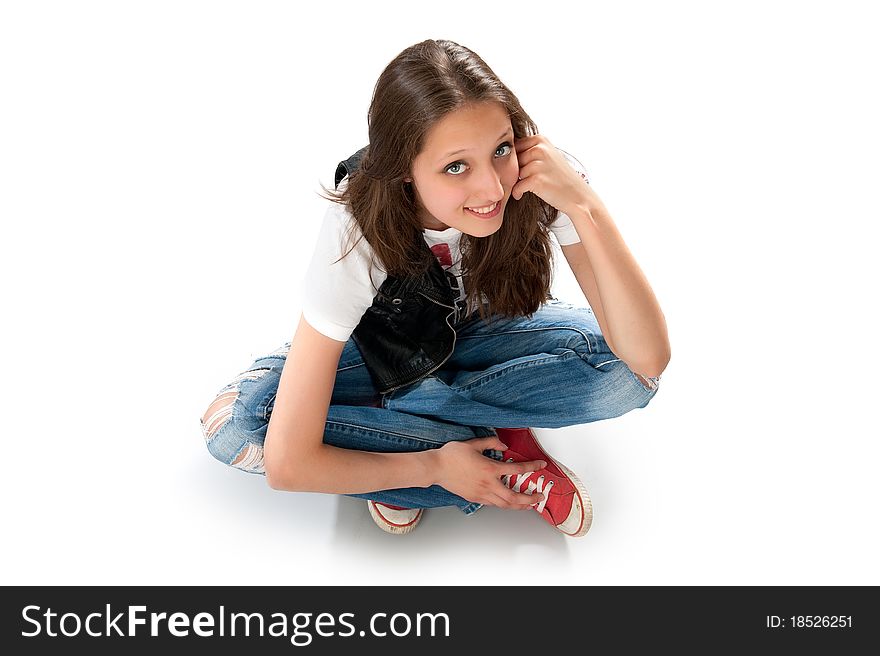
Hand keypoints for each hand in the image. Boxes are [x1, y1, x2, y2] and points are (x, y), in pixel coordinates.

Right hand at [431, 437, 547, 509]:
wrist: (435, 468)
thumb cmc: (451, 456)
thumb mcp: (474, 443)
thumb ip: (492, 442)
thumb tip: (504, 446)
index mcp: (490, 469)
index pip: (518, 470)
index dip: (532, 467)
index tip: (541, 465)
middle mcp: (488, 484)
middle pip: (514, 497)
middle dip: (530, 499)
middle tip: (539, 497)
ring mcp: (481, 494)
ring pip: (505, 505)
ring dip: (519, 506)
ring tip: (528, 505)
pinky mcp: (474, 498)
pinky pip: (493, 504)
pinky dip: (504, 504)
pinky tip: (507, 502)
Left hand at [511, 135, 597, 215]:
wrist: (577, 196)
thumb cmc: (561, 178)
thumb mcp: (548, 156)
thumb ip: (530, 150)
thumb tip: (504, 151)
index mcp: (541, 140)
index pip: (514, 146)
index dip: (514, 160)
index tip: (519, 169)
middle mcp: (540, 149)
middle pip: (513, 160)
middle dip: (516, 171)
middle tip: (524, 180)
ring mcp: (538, 164)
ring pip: (514, 173)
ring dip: (518, 182)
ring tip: (529, 186)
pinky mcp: (536, 180)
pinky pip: (517, 186)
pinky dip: (517, 193)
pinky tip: (522, 195)